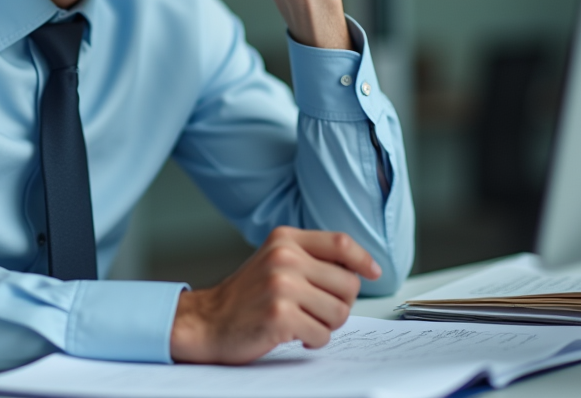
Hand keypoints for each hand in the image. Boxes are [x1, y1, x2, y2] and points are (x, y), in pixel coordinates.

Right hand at [169, 226, 380, 363]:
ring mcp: (281, 287)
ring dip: (326, 325)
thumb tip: (359, 268)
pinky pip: (322, 334)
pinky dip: (314, 341)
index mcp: (285, 240)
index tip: (372, 272)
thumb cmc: (247, 295)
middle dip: (341, 304)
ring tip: (304, 322)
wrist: (208, 321)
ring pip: (339, 312)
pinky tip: (296, 336)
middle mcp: (284, 258)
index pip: (340, 243)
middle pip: (348, 284)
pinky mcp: (280, 317)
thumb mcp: (275, 260)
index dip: (363, 259)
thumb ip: (310, 257)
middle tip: (319, 310)